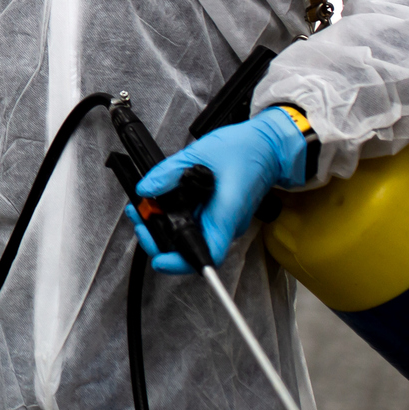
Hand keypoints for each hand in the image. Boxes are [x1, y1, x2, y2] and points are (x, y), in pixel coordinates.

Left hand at [127, 107, 306, 273]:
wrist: (267, 146)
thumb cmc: (243, 149)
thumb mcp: (200, 153)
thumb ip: (170, 172)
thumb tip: (145, 189)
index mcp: (227, 214)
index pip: (208, 254)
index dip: (181, 263)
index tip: (159, 259)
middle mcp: (227, 225)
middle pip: (192, 249)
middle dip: (160, 240)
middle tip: (141, 218)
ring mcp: (224, 222)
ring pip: (190, 237)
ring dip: (164, 227)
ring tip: (144, 207)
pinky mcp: (219, 215)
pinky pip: (194, 224)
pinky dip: (174, 217)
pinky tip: (159, 202)